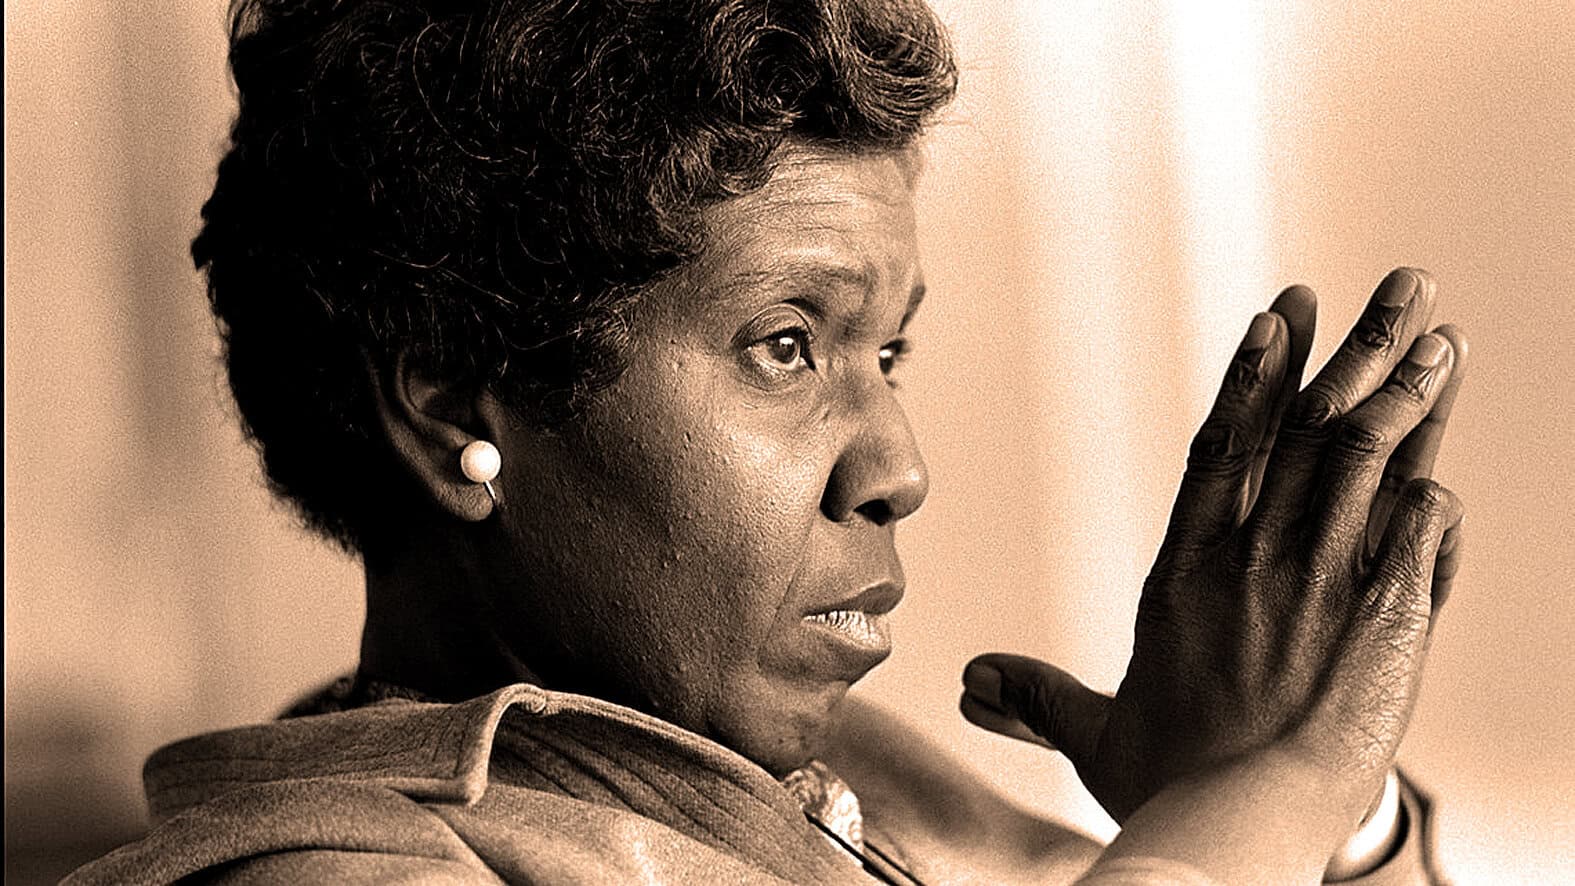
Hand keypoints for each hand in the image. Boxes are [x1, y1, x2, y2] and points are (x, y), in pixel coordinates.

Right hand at [961, 269, 1467, 826]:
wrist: (1236, 827)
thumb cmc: (1172, 784)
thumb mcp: (1098, 737)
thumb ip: (1041, 698)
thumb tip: (972, 684)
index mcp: (1183, 571)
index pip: (1220, 448)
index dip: (1254, 376)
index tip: (1283, 315)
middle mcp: (1252, 558)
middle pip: (1307, 432)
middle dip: (1356, 349)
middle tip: (1402, 285)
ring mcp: (1320, 581)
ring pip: (1364, 463)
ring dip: (1406, 393)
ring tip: (1439, 333)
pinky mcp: (1381, 618)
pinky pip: (1415, 534)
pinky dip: (1432, 485)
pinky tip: (1451, 445)